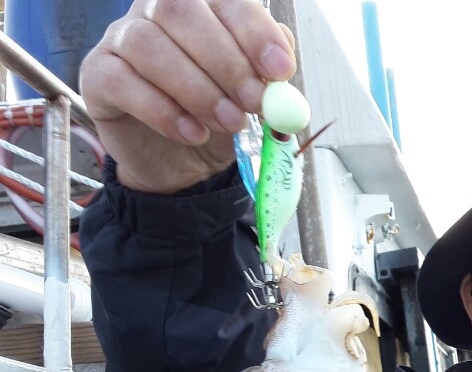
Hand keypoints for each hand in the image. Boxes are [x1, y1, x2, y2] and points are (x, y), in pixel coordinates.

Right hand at [79, 0, 296, 192]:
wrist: (182, 165)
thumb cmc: (219, 118)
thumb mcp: (253, 96)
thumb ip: (268, 74)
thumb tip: (283, 58)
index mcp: (202, 6)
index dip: (254, 30)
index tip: (280, 70)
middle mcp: (155, 11)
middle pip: (180, 9)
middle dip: (226, 60)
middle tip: (255, 103)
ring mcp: (121, 39)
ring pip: (149, 44)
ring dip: (197, 89)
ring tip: (229, 124)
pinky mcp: (97, 75)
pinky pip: (122, 81)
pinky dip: (163, 111)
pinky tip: (193, 134)